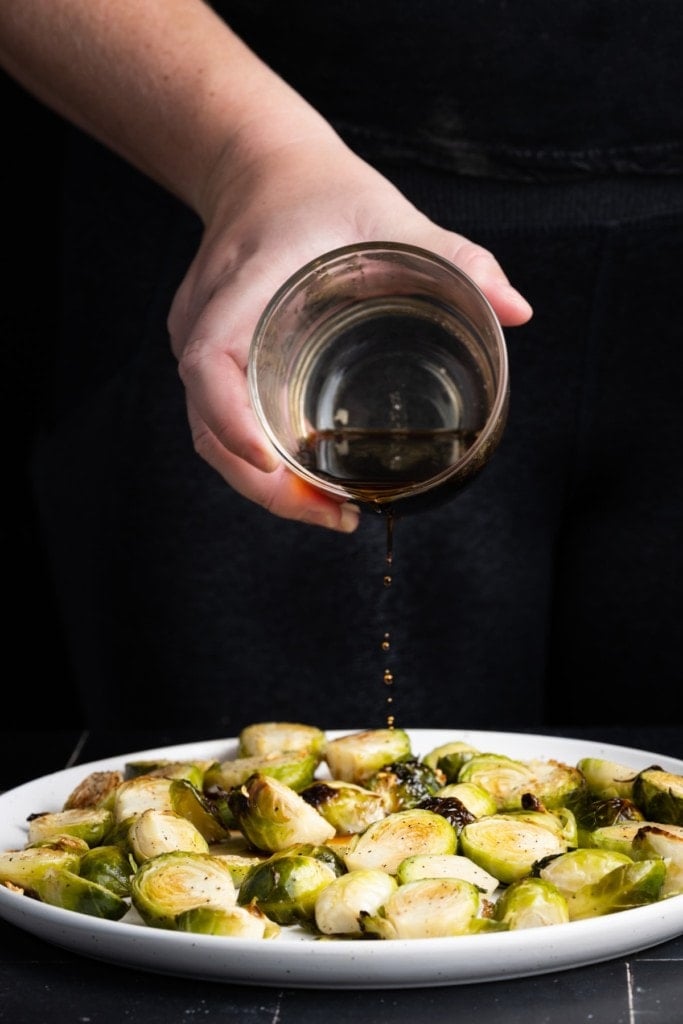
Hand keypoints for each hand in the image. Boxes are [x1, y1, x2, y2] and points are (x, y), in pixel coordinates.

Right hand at [168, 133, 531, 531]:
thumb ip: (454, 256)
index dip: (231, 419)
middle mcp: (204, 320)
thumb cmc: (323, 193)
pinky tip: (302, 473)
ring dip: (260, 481)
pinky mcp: (205, 352)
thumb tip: (518, 310)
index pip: (210, 362)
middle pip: (206, 424)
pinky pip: (218, 416)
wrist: (262, 168)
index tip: (272, 464)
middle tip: (331, 515)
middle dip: (262, 484)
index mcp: (242, 285)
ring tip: (323, 508)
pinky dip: (256, 454)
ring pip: (208, 432)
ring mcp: (197, 338)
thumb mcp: (390, 216)